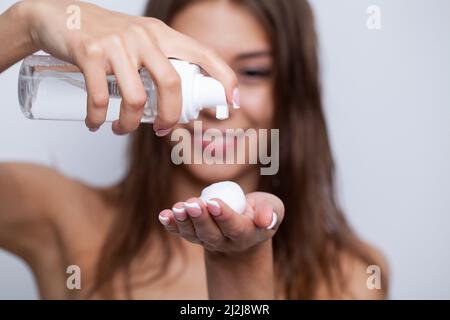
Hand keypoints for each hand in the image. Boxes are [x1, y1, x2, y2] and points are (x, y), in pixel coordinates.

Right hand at [18, 0, 236, 134]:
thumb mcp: (140, 40)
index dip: (224, 78)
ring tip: (120, 128)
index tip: (232, 102)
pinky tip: (95, 123)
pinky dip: (97, 118)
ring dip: (129, 124)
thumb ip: (160, 62)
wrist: (57, 16)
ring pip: (135, 98)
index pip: (204, 54)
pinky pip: (100, 98)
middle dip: (170, 116)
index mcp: (162, 35)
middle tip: (162, 130)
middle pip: (172, 84)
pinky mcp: (89, 52)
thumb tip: (180, 100)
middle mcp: (144, 36)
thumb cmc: (105, 35)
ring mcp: (116, 44)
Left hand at [158, 192, 284, 253]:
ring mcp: (208, 240)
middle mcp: (225, 241)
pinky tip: (163, 215)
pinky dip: (171, 225)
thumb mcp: (273, 208)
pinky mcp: (195, 234)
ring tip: (178, 208)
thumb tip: (266, 220)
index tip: (213, 202)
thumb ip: (272, 212)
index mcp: (246, 234)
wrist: (245, 225)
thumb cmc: (260, 212)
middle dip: (200, 219)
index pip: (234, 227)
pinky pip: (181, 232)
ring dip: (184, 222)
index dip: (223, 216)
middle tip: (192, 204)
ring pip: (194, 234)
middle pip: (210, 234)